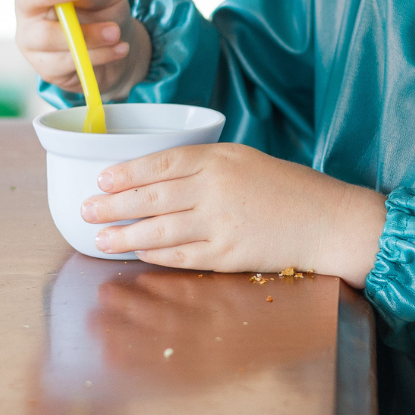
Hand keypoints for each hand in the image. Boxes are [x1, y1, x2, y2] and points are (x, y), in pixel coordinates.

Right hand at [1, 0, 151, 98]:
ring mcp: (32, 41)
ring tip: (116, 32)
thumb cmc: (104, 10)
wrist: (119, 46)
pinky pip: (67, 61)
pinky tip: (119, 49)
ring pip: (47, 36)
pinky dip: (99, 55)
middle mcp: (28, 10)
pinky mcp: (46, 68)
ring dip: (87, 33)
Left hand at [80, 143, 386, 287]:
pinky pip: (181, 255)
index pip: (161, 163)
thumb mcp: (247, 160)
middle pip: (152, 197)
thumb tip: (160, 178)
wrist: (329, 221)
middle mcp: (217, 189)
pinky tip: (137, 253)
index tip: (102, 179)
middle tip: (86, 211)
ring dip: (125, 235)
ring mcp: (221, 224)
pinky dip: (155, 254)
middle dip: (113, 205)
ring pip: (160, 229)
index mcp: (221, 159)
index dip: (127, 173)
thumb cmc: (290, 189)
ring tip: (100, 239)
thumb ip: (206, 166)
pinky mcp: (228, 254)